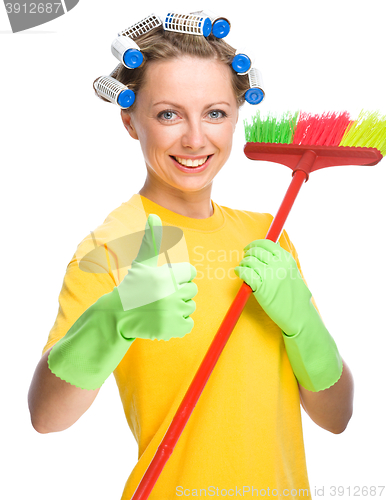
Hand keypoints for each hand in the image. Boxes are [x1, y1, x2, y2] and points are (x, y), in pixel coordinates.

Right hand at [116, 213, 197, 339]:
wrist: (118, 316)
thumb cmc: (133, 286)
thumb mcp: (142, 263)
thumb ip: (151, 240)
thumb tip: (154, 215)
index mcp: (166, 276)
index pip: (190, 272)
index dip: (178, 276)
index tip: (164, 282)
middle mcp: (170, 294)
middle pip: (192, 290)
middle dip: (179, 292)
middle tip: (160, 296)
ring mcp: (172, 313)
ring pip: (190, 307)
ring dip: (178, 308)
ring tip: (160, 308)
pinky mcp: (173, 329)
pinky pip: (188, 324)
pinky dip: (179, 324)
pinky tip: (163, 319)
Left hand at [234, 239, 310, 335]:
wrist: (299, 316)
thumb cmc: (295, 296)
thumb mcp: (293, 272)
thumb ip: (282, 260)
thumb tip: (273, 244)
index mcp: (287, 259)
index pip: (266, 243)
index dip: (254, 245)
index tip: (249, 249)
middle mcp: (279, 265)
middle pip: (256, 251)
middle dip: (248, 255)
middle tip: (245, 260)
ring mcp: (270, 276)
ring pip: (248, 261)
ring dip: (243, 264)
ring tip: (243, 269)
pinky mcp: (261, 287)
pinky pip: (245, 273)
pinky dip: (239, 271)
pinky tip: (239, 273)